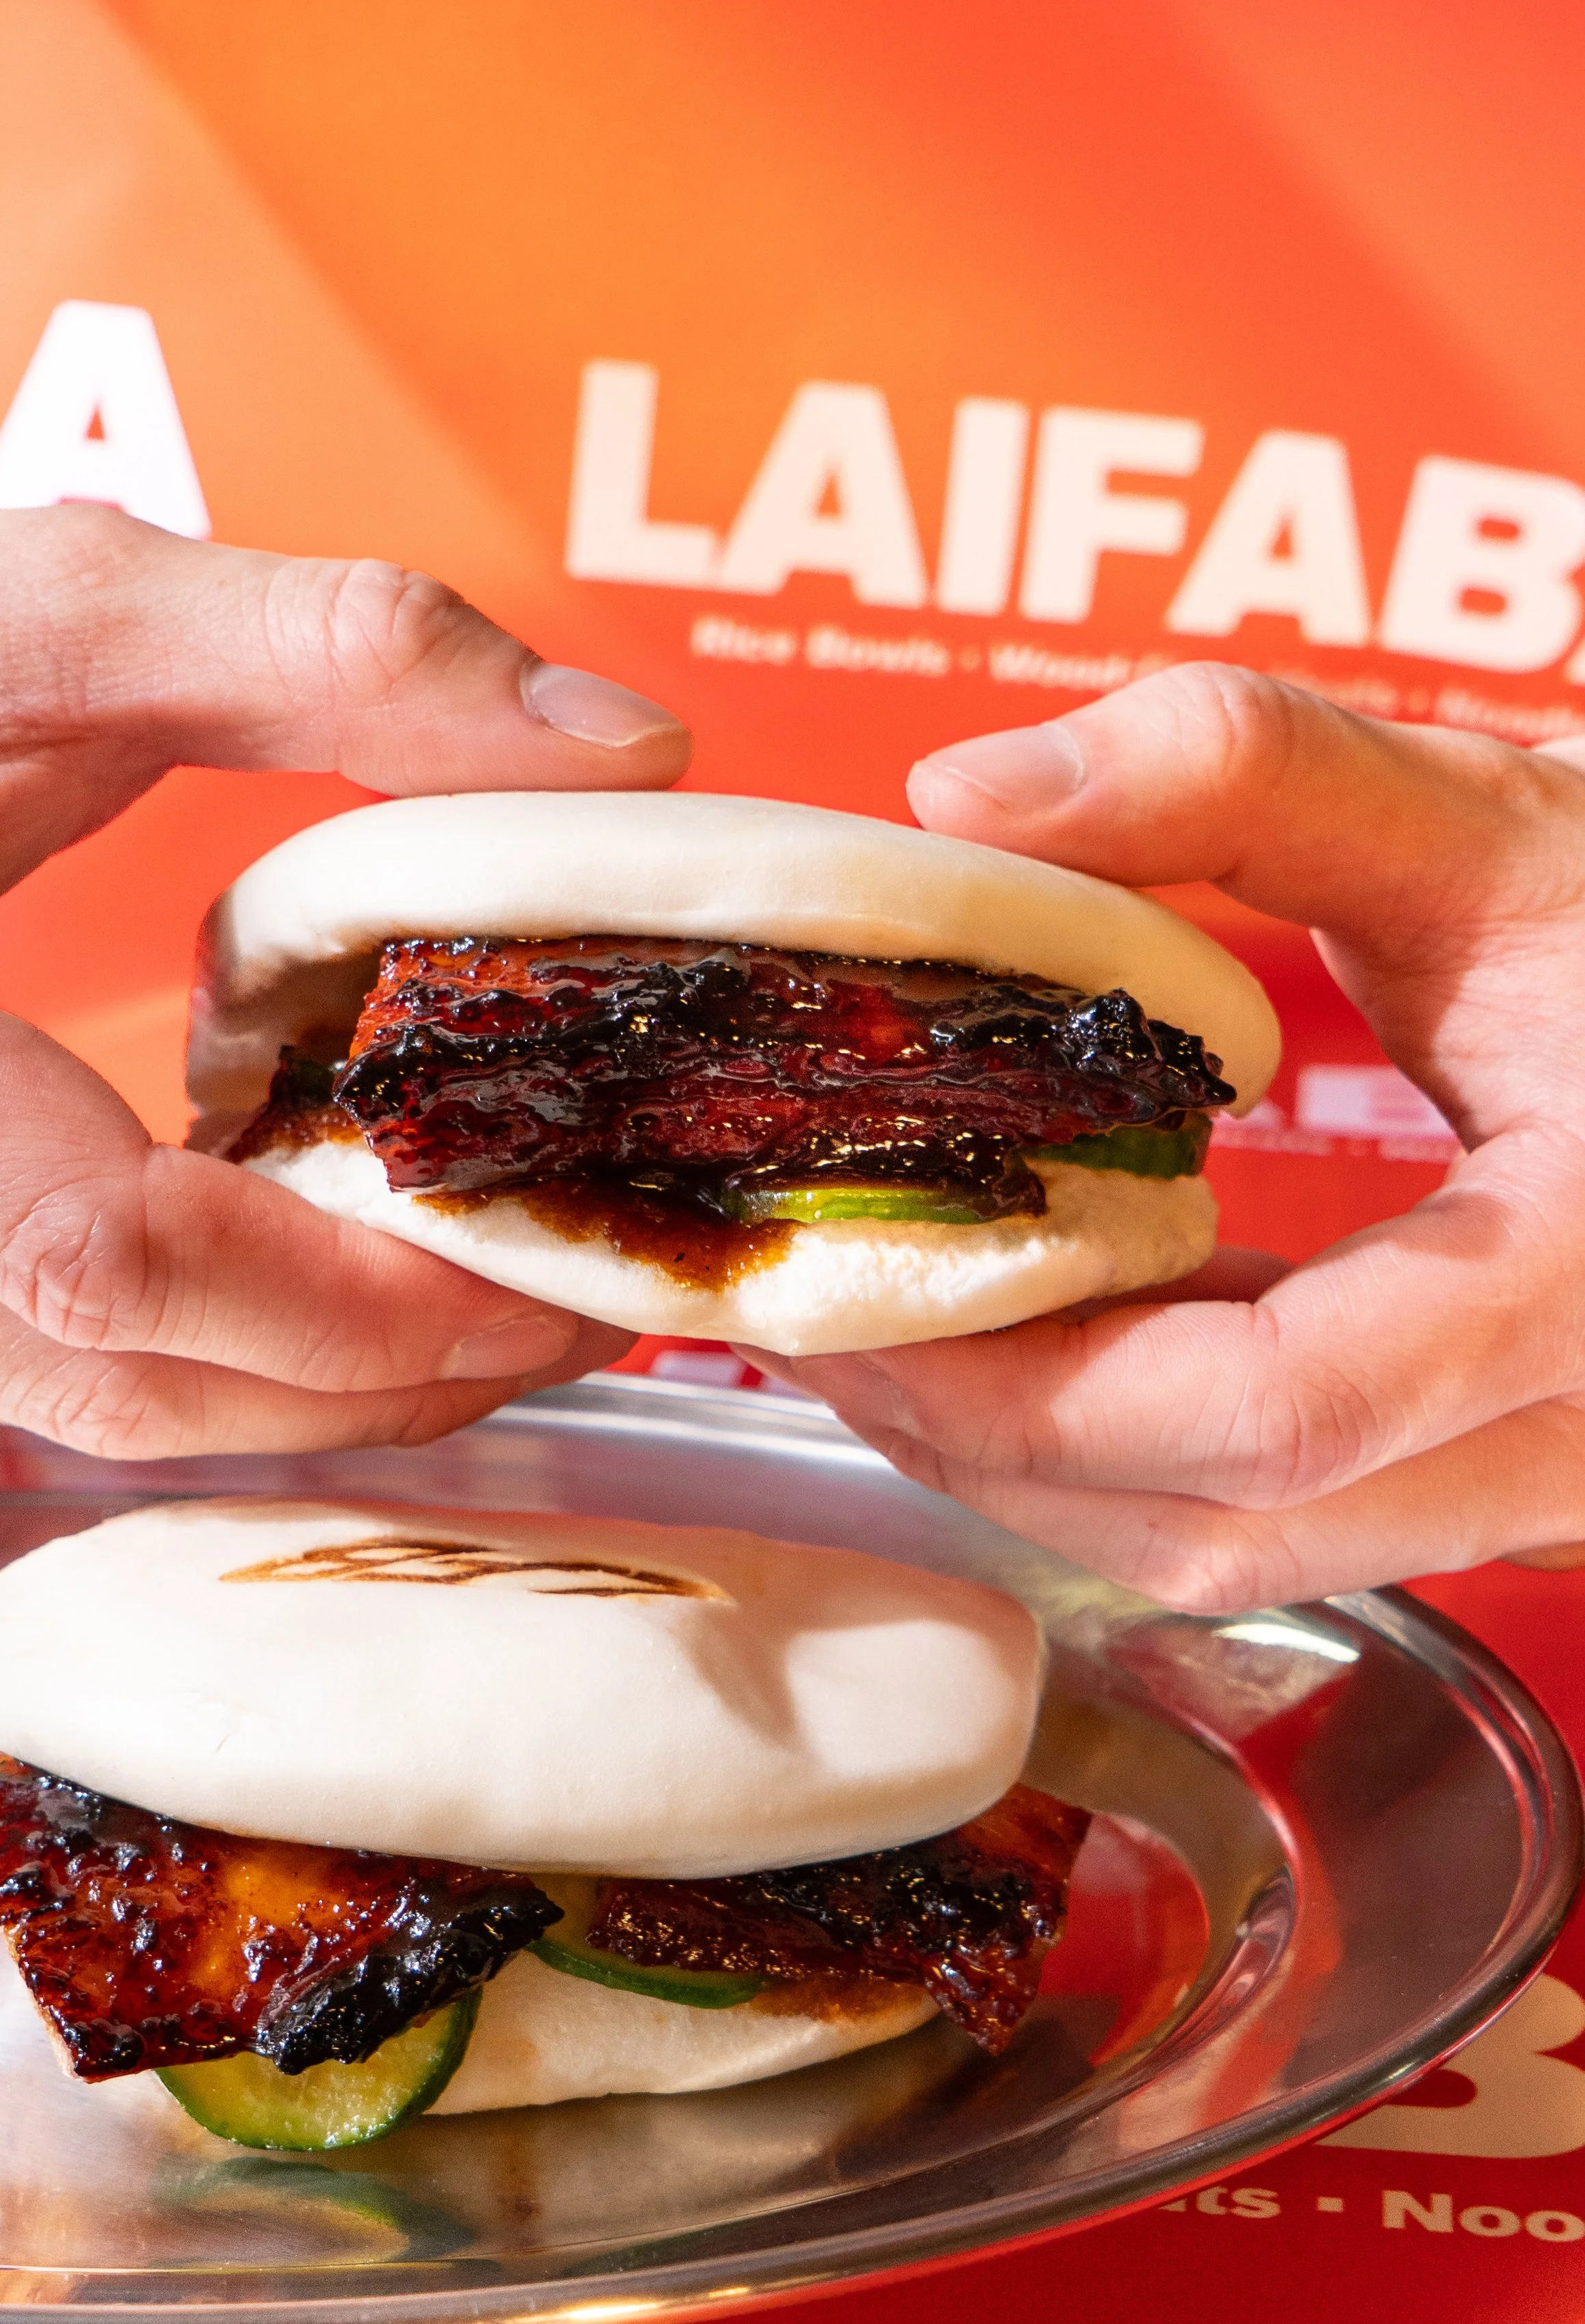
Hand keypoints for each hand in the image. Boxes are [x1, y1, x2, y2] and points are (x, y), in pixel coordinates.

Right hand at [0, 485, 688, 1455]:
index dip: (353, 1295)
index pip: (104, 1257)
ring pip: (75, 1400)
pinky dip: (205, 1333)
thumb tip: (620, 751)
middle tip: (583, 1298)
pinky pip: (36, 1351)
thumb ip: (322, 653)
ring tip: (490, 1288)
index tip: (550, 1264)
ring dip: (299, 1375)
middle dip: (375, 1373)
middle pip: (112, 1382)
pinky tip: (326, 1260)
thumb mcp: (28, 605)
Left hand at [753, 662, 1584, 1610]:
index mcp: (1584, 1276)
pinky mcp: (1513, 1481)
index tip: (854, 1294)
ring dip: (1044, 1462)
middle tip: (815, 1312)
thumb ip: (1242, 770)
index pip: (1274, 1411)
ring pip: (1246, 1553)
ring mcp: (1558, 1483)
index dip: (1027, 1382)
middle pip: (1221, 1528)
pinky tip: (1050, 1327)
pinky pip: (1296, 1516)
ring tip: (895, 1318)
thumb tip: (963, 799)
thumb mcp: (1490, 815)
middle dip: (982, 1441)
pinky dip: (1143, 1448)